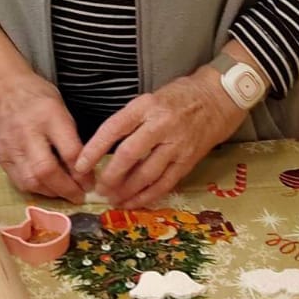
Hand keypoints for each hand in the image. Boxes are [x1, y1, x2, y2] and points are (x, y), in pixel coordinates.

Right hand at [0, 71, 92, 202]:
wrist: (2, 90)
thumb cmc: (38, 97)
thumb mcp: (62, 109)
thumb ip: (71, 137)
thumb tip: (85, 169)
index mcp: (49, 116)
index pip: (69, 152)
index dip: (83, 173)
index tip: (91, 183)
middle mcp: (27, 132)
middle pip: (46, 170)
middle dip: (66, 189)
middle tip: (79, 196)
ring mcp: (11, 146)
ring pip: (31, 181)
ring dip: (51, 193)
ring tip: (65, 194)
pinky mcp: (1, 157)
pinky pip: (19, 181)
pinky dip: (36, 189)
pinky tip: (46, 188)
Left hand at [76, 67, 241, 207]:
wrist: (218, 98)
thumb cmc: (179, 96)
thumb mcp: (149, 98)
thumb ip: (130, 121)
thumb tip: (103, 148)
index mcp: (145, 106)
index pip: (113, 129)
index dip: (93, 150)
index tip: (79, 166)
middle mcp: (161, 124)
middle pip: (129, 155)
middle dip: (110, 176)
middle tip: (98, 189)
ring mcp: (177, 144)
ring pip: (147, 173)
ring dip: (127, 191)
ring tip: (114, 199)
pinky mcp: (189, 159)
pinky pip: (166, 182)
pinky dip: (148, 195)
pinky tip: (135, 202)